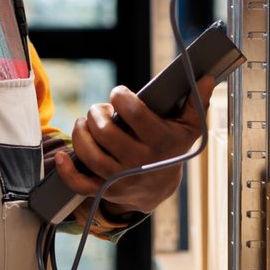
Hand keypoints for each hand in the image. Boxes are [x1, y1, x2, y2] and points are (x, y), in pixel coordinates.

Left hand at [53, 76, 217, 218]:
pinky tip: (62, 156)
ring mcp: (122, 180)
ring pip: (90, 154)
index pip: (134, 113)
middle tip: (99, 111)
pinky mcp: (105, 192)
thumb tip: (207, 78)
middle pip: (105, 132)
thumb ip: (195, 102)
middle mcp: (140, 162)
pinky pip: (80, 184)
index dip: (120, 96)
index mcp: (160, 142)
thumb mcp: (187, 128)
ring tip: (84, 124)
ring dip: (80, 132)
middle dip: (96, 113)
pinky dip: (67, 170)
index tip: (119, 94)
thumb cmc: (171, 149)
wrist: (160, 188)